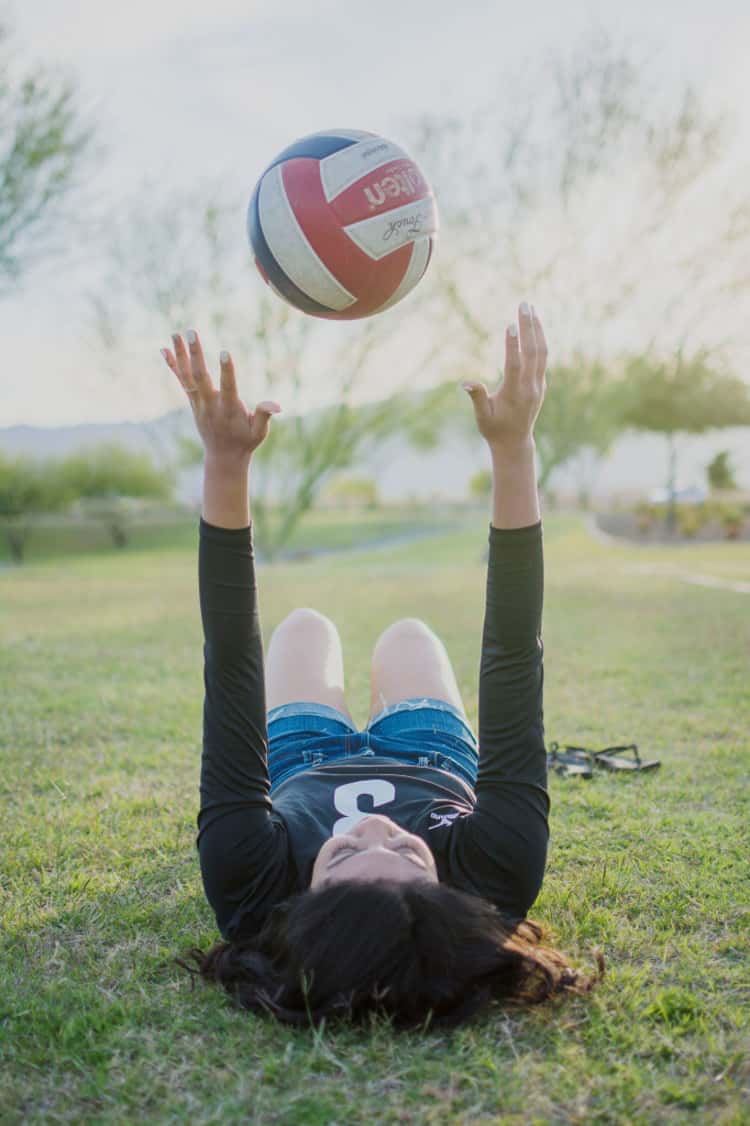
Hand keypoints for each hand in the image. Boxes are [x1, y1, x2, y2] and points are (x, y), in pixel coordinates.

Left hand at [160, 329, 280, 463]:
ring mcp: (198, 403)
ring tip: (175, 333)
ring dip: (181, 355)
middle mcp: (210, 404)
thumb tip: (277, 406)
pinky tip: (164, 350)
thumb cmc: (245, 441)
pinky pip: (181, 380)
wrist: (223, 456)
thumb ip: (264, 416)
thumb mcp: (259, 432)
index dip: (227, 371)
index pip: (228, 387)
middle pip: (200, 377)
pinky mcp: (193, 401)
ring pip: (187, 376)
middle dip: (195, 355)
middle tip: (191, 333)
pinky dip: (173, 365)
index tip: (225, 352)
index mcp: (229, 410)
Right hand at [463, 302, 546, 450]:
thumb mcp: (482, 417)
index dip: (513, 345)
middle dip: (529, 327)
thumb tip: (465, 383)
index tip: (511, 324)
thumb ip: (477, 398)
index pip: (515, 365)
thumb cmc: (494, 429)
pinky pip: (543, 358)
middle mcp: (530, 388)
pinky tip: (534, 327)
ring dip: (537, 329)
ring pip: (542, 353)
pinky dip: (539, 340)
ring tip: (531, 309)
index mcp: (514, 394)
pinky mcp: (541, 384)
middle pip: (533, 352)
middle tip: (524, 304)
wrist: (515, 443)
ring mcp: (538, 385)